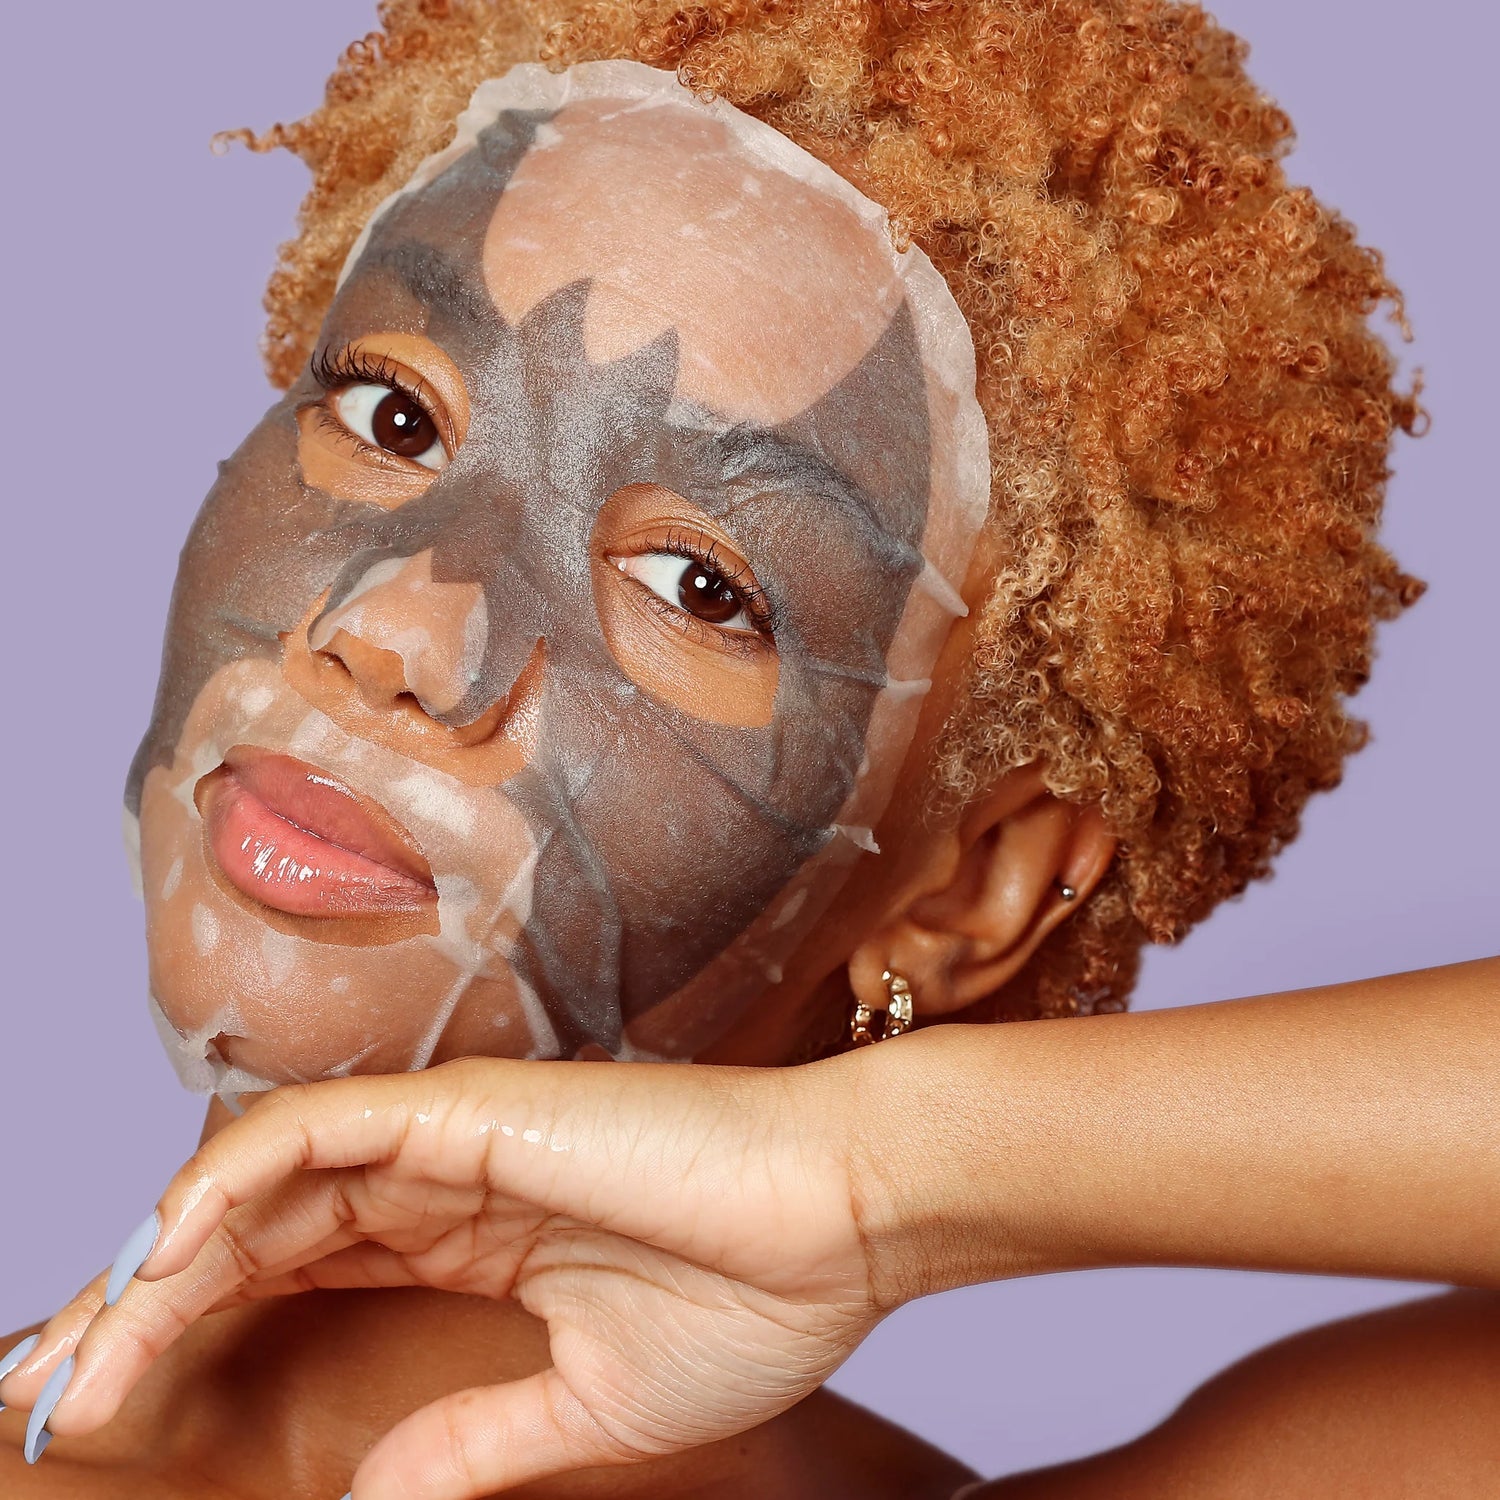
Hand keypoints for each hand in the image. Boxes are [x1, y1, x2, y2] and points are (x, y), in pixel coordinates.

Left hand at [1, 1054, 889, 1497]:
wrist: (850, 1217)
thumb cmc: (756, 1297)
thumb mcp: (587, 1405)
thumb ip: (471, 1440)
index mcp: (469, 1238)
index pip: (297, 1270)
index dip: (198, 1330)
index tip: (115, 1413)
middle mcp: (445, 1181)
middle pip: (257, 1227)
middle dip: (146, 1307)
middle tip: (55, 1397)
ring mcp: (457, 1138)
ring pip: (267, 1179)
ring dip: (164, 1261)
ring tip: (86, 1359)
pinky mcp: (477, 1109)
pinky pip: (320, 1128)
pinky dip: (231, 1180)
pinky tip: (168, 1257)